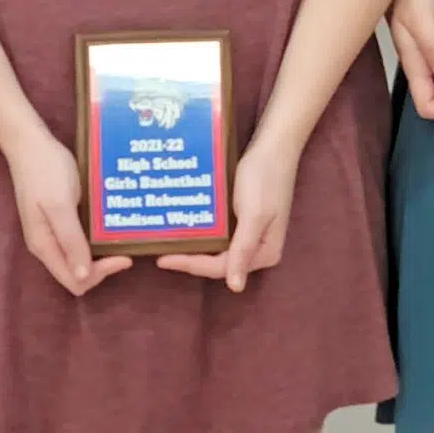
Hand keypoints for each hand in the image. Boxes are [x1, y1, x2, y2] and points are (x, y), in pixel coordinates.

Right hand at [4, 126, 131, 296]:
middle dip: (103, 266)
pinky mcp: (61, 217)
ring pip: (81, 254)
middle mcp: (49, 244)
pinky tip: (110, 223)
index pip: (75, 281)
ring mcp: (54, 230)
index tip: (124, 256)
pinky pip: (81, 236)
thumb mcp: (60, 205)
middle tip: (127, 247)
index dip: (100, 274)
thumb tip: (82, 278)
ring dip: (101, 251)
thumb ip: (70, 241)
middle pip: (78, 272)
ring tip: (123, 237)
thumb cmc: (46, 172)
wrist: (31, 143)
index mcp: (45, 246)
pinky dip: (96, 235)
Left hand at [158, 134, 297, 291]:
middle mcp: (258, 248)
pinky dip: (203, 231)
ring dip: (194, 244)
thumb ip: (244, 249)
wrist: (274, 145)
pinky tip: (185, 224)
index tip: (162, 260)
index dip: (191, 265)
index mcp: (265, 253)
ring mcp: (250, 233)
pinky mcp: (243, 219)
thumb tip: (236, 288)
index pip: (221, 268)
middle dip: (190, 257)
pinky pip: (220, 233)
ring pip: (217, 247)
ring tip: (166, 240)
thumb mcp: (254, 214)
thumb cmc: (265, 178)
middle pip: (218, 261)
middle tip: (159, 252)